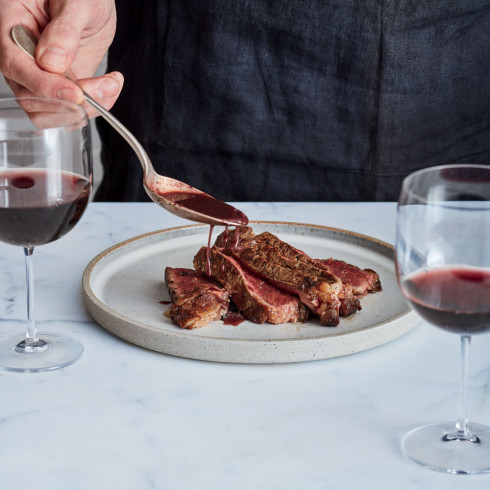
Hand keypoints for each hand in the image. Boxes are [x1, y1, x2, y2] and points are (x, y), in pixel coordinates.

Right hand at [0, 0, 122, 116]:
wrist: (94, 0)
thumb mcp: (77, 1)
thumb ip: (64, 29)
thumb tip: (51, 61)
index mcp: (13, 24)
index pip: (16, 65)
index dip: (45, 86)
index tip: (75, 93)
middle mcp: (22, 55)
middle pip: (31, 97)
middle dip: (70, 101)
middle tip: (104, 86)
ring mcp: (41, 74)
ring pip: (50, 111)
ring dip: (85, 109)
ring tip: (111, 85)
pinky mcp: (62, 85)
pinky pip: (71, 109)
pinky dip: (95, 107)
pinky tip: (110, 87)